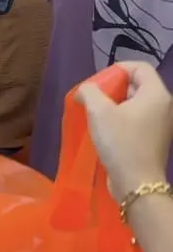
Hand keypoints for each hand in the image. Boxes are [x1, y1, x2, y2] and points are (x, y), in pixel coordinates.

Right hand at [77, 62, 172, 202]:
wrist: (137, 184)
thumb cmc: (121, 143)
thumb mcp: (99, 112)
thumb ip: (90, 92)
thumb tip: (85, 90)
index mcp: (156, 94)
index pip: (140, 67)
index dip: (118, 68)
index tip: (99, 82)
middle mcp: (164, 106)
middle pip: (138, 84)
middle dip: (114, 88)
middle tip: (94, 98)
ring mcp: (162, 125)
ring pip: (137, 103)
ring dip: (116, 105)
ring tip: (96, 114)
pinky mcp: (156, 139)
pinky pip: (139, 120)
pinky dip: (123, 119)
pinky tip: (106, 130)